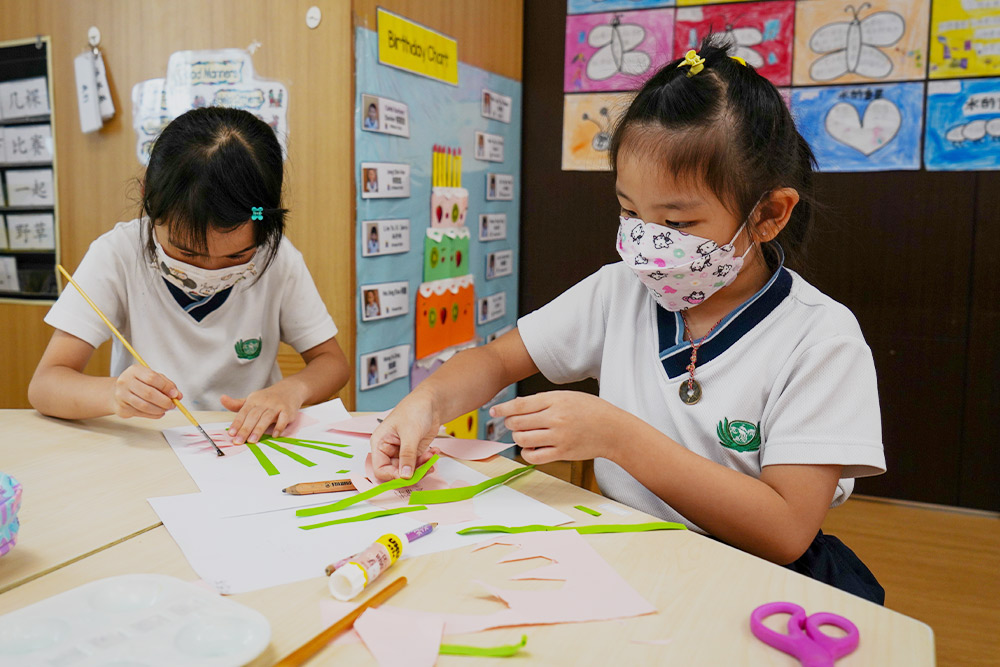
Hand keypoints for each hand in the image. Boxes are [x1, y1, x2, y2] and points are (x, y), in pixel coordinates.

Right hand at [110, 365, 179, 418]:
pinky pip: (141, 413)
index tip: (175, 394)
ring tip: (166, 409)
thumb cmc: (140, 383)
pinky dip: (153, 415)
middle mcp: (125, 381)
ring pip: (144, 405)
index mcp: (135, 370)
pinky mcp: (121, 408)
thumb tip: (178, 395)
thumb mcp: (153, 377)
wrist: (119, 391)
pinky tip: (158, 412)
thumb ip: (167, 384)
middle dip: (164, 401)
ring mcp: (121, 395)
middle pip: (148, 393)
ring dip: (159, 409)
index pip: (152, 378)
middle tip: (172, 405)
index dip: (166, 387)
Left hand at [221, 383, 303, 444]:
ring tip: (252, 441)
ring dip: (259, 429)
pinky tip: (274, 435)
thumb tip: (222, 399)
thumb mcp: (252, 399)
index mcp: (254, 400)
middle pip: (253, 416)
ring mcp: (277, 406)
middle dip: (245, 429)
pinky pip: (283, 419)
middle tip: (238, 441)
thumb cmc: (267, 398)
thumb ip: (237, 404)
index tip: (231, 434)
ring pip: (266, 418)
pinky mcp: (288, 410)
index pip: (243, 412)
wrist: (290, 389)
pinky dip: (279, 427)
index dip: (237, 423)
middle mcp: (265, 402)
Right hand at [369, 392, 441, 479]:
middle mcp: (388, 450)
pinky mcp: (414, 452)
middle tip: (426, 468)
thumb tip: (405, 476)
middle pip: (395, 473)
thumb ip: (407, 456)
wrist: (431, 402)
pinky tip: (434, 452)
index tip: (407, 476)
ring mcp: (402, 452)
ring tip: (431, 456)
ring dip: (422, 467)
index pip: (380, 469)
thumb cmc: (414, 410)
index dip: (392, 476)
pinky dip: (427, 462)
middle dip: (412, 472)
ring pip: (409, 471)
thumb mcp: (410, 433)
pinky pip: (418, 465)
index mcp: (380, 444)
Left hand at [490, 391, 637, 464]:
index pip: (520, 404)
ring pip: (522, 439)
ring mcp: (558, 436)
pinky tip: (531, 447)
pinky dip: (526, 452)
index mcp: (555, 400)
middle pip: (517, 422)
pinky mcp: (562, 452)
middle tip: (513, 423)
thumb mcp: (568, 396)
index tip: (494, 411)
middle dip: (510, 423)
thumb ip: (543, 400)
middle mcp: (555, 418)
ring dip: (518, 437)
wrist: (613, 430)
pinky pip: (534, 456)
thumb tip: (516, 406)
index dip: (503, 408)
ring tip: (524, 435)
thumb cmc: (591, 411)